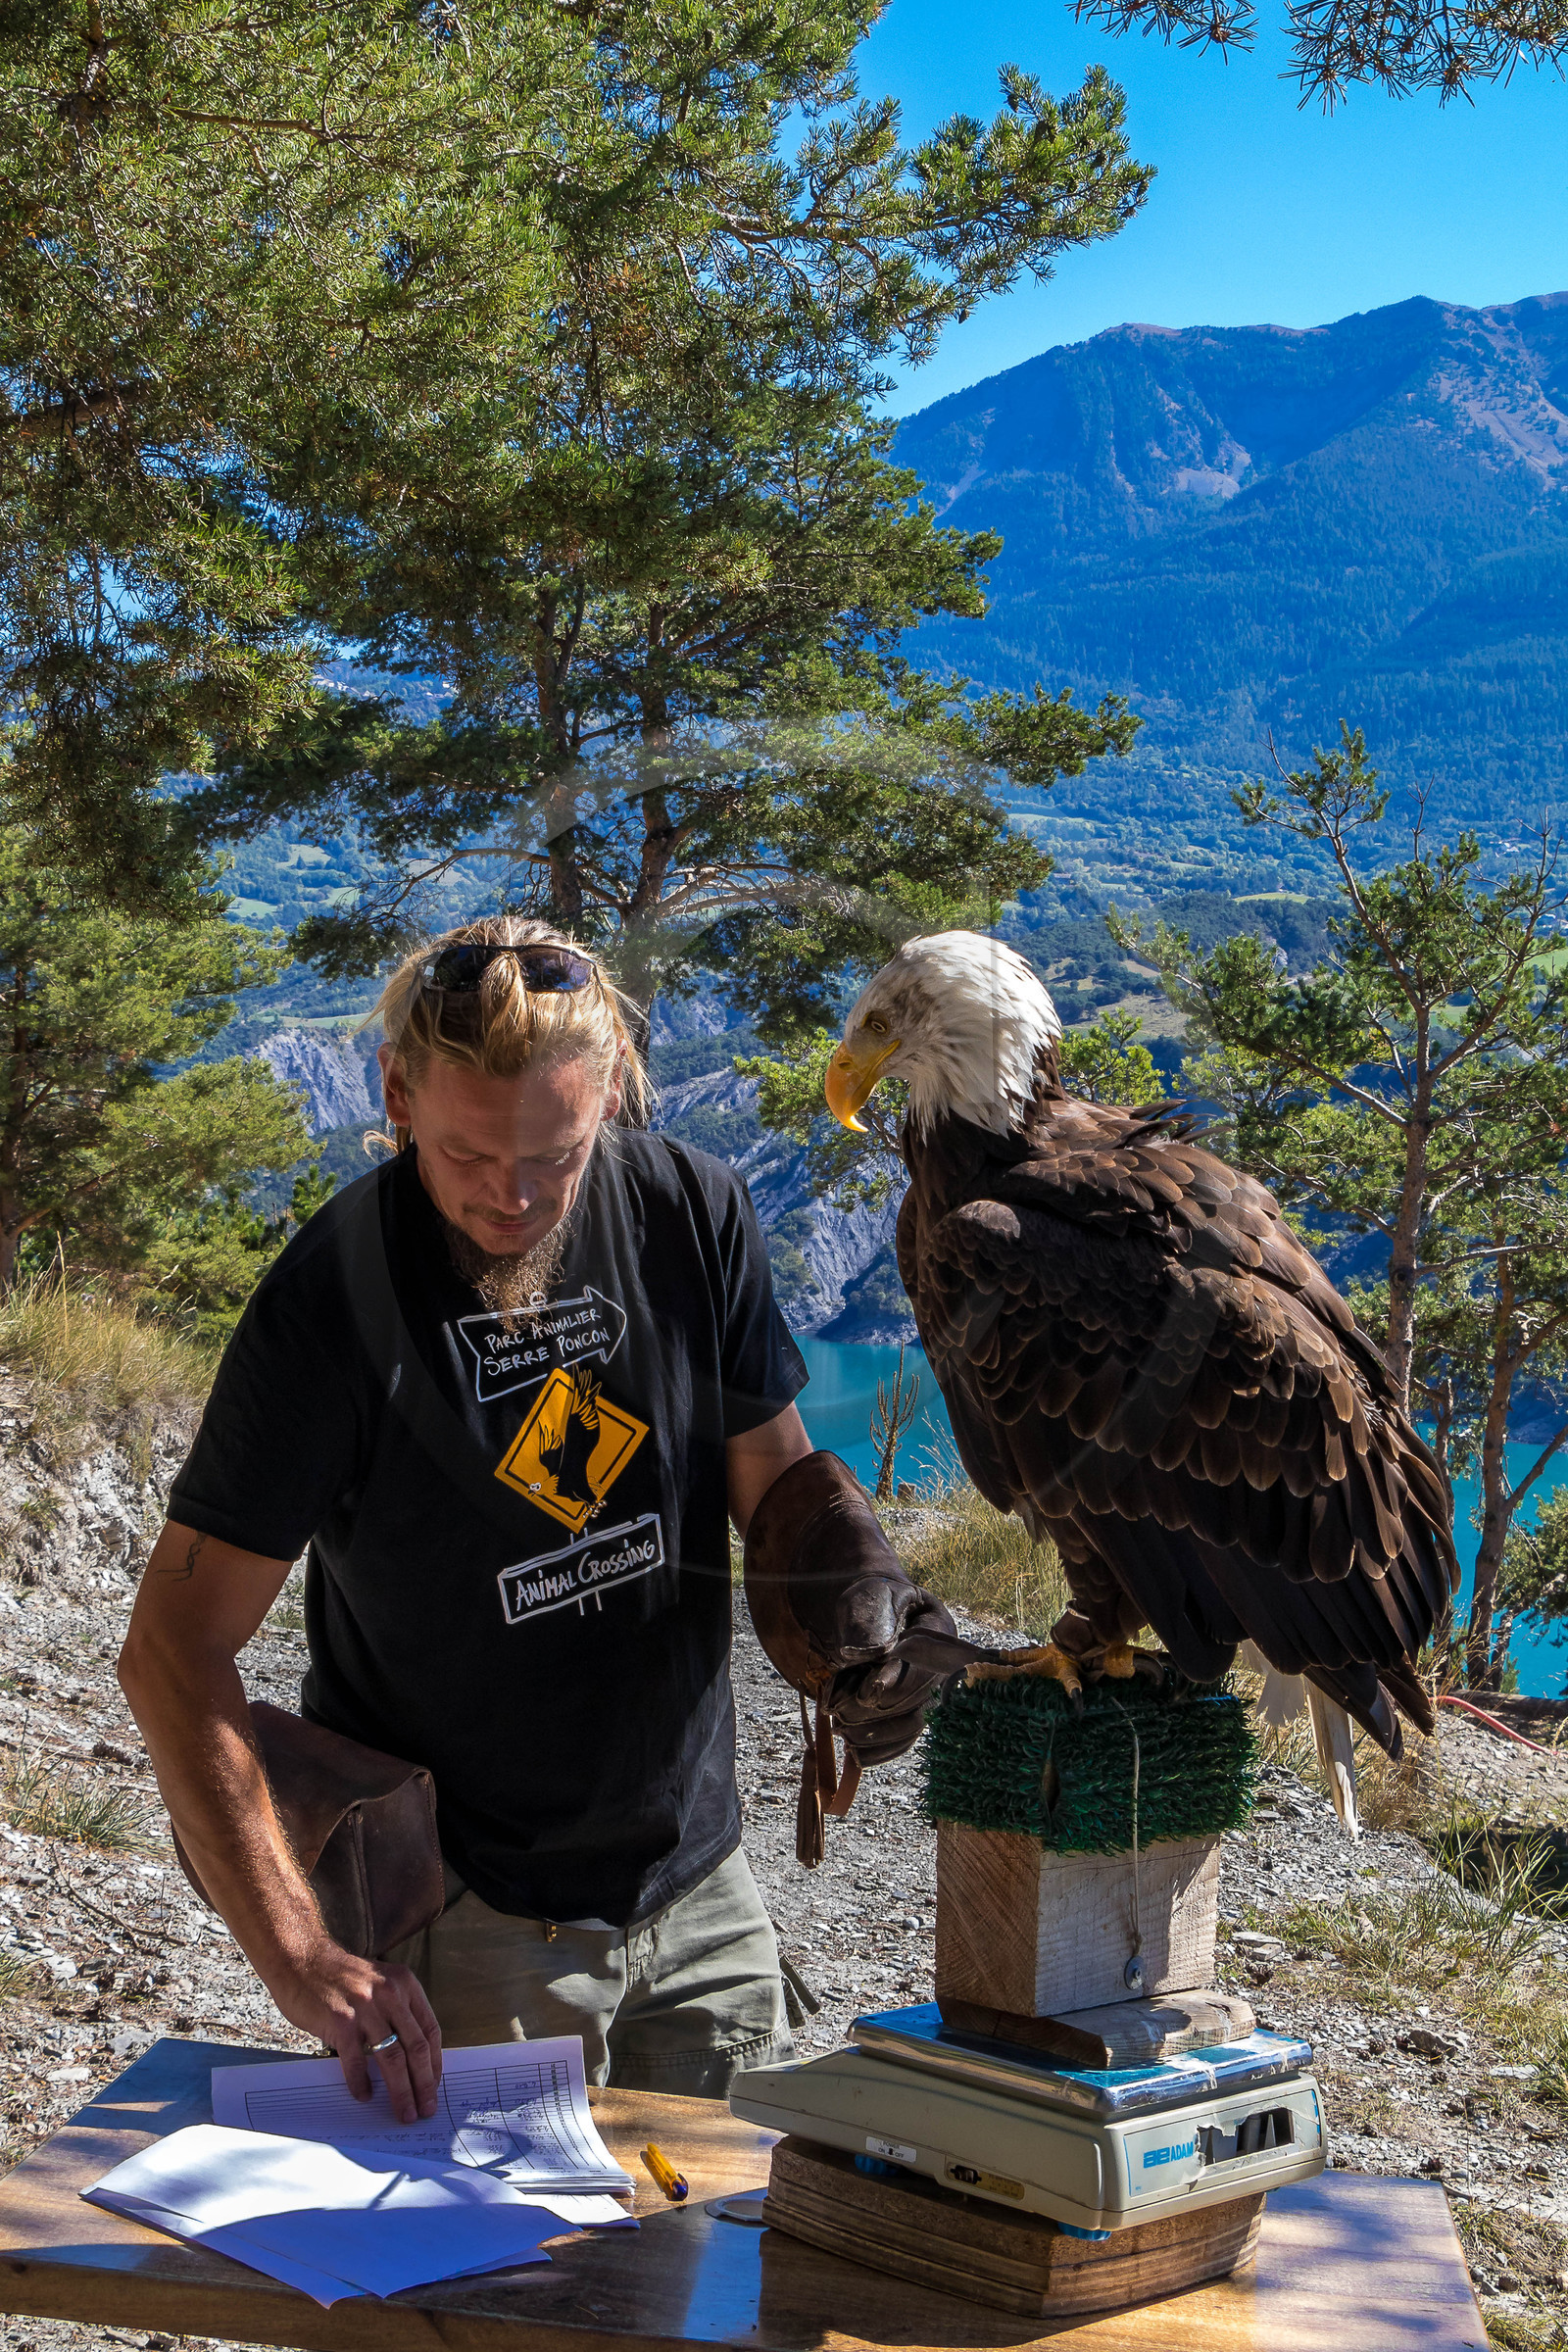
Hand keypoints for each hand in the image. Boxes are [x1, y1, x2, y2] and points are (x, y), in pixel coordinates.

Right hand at [266, 1935, 442, 2123]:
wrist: (301, 1960)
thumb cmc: (340, 1977)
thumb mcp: (379, 1983)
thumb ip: (396, 2011)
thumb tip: (410, 2058)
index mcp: (405, 1985)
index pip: (430, 2030)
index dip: (435, 2062)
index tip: (434, 2086)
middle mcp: (390, 1994)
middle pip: (415, 2048)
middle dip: (423, 2084)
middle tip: (425, 2109)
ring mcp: (366, 2008)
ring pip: (392, 2058)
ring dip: (400, 2091)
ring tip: (403, 2112)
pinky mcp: (341, 2021)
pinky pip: (356, 2062)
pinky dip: (361, 2083)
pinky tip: (363, 2096)